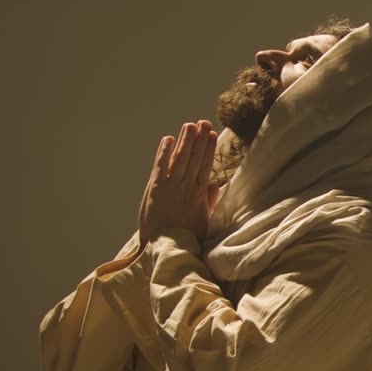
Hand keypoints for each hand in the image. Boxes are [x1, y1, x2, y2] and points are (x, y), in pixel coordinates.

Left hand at [139, 120, 220, 247]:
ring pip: (180, 159)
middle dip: (199, 139)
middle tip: (203, 122)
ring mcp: (171, 188)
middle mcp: (186, 188)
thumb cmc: (186, 237)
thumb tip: (215, 186)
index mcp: (199, 195)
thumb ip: (209, 202)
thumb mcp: (203, 220)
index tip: (213, 135)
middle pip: (194, 158)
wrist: (167, 248)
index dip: (209, 149)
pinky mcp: (156, 190)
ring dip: (185, 141)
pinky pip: (161, 167)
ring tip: (189, 125)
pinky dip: (164, 153)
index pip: (206, 166)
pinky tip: (168, 139)